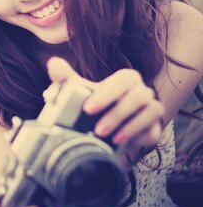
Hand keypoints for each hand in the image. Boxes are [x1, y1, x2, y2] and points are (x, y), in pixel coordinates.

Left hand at [46, 57, 164, 161]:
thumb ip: (66, 78)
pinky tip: (120, 143)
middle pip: (139, 96)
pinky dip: (136, 137)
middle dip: (117, 113)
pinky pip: (152, 131)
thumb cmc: (95, 106)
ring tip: (108, 137)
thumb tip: (53, 63)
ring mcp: (152, 111)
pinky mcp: (154, 130)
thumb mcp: (79, 92)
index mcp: (126, 80)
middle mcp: (142, 92)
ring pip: (151, 111)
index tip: (88, 108)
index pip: (124, 80)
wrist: (105, 132)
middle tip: (98, 128)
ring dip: (129, 126)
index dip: (107, 94)